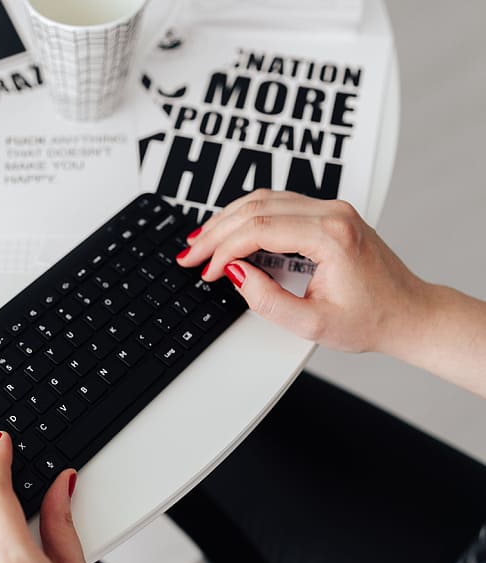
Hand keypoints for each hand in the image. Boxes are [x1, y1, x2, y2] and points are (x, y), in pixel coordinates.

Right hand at [176, 190, 429, 353]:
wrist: (410, 314)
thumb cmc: (372, 320)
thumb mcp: (313, 324)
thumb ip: (267, 299)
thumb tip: (234, 272)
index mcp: (331, 236)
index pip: (259, 228)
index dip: (223, 250)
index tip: (205, 271)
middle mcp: (332, 213)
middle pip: (256, 207)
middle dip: (216, 232)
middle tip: (190, 255)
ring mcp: (331, 209)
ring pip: (264, 199)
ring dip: (227, 219)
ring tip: (201, 242)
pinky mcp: (328, 213)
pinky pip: (277, 203)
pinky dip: (247, 216)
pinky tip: (229, 231)